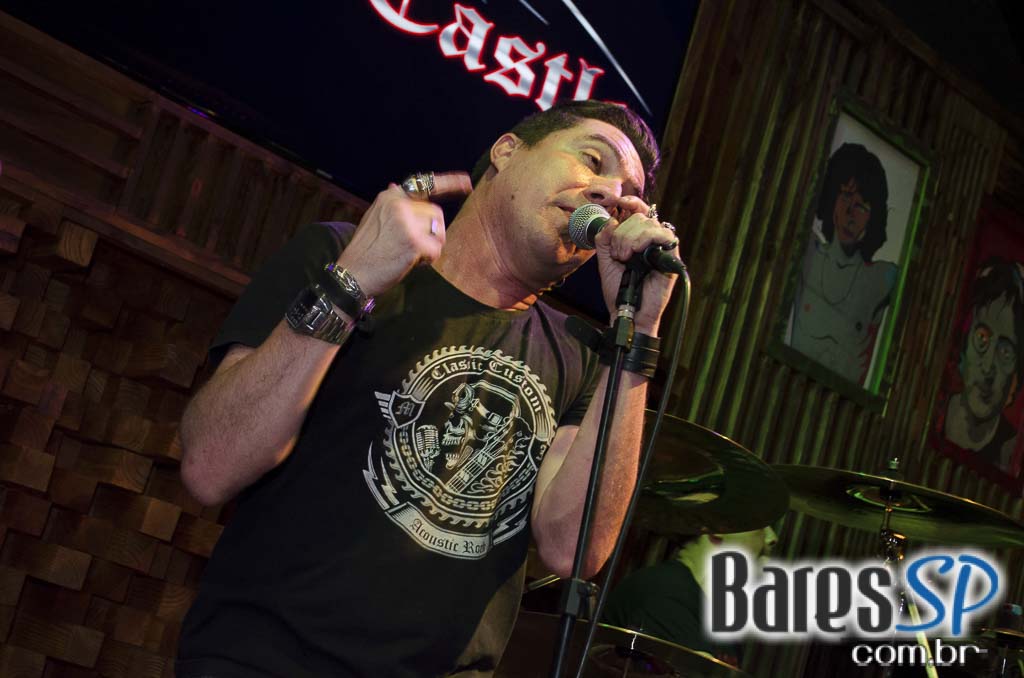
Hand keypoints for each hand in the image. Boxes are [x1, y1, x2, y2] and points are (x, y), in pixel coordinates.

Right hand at [336, 171, 471, 297]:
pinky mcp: (414, 241)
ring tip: (409, 254)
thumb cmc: (366, 251)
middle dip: (432, 232)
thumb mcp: (374, 219)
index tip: (467, 182)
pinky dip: (428, 259)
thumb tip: (396, 185)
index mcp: (390, 196)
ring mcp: (406, 221)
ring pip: (438, 232)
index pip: (425, 184)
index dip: (450, 183)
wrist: (353, 274)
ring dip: (430, 246)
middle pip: (436, 214)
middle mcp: (399, 204)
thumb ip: (392, 206)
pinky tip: (411, 262)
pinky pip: (436, 250)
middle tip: (413, 247)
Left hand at [593, 196, 678, 334]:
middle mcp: (651, 241)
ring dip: (631, 238)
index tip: (620, 202)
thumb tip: (611, 220)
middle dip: (623, 233)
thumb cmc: (619, 290)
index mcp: (637, 239)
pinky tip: (638, 252)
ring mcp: (662, 248)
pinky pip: (665, 236)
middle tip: (618, 253)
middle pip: (640, 218)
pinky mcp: (671, 257)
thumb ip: (604, 241)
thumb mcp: (605, 261)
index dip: (632, 203)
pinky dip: (648, 239)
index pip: (639, 212)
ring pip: (649, 225)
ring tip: (625, 257)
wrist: (627, 311)